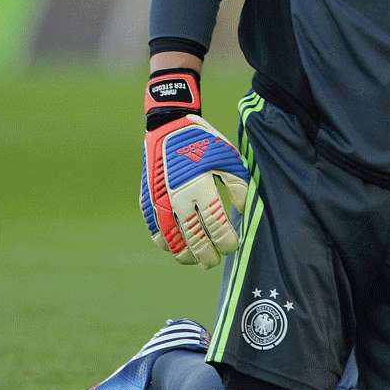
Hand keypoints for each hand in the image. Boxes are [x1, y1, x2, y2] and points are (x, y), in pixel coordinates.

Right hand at [140, 69, 249, 268]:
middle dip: (207, 254)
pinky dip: (166, 243)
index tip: (232, 247)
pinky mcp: (147, 200)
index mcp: (200, 185)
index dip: (226, 240)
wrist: (168, 127)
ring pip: (172, 239)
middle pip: (194, 237)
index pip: (216, 224)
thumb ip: (239, 186)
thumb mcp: (228, 158)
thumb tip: (242, 212)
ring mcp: (159, 200)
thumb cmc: (204, 143)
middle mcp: (177, 196)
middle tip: (215, 261)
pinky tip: (177, 249)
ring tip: (197, 261)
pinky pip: (156, 230)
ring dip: (185, 254)